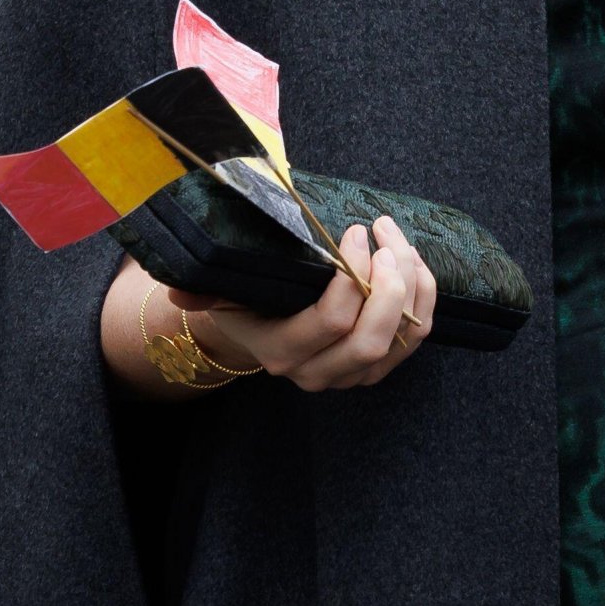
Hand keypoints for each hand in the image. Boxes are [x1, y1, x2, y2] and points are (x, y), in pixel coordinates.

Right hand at [172, 215, 436, 392]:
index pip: (330, 323)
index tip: (353, 231)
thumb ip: (204, 289)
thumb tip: (180, 290)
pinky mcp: (381, 365)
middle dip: (389, 283)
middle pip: (373, 340)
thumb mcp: (222, 292)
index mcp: (282, 352)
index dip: (351, 275)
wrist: (260, 330)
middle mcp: (320, 373)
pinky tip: (412, 259)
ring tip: (396, 237)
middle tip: (384, 236)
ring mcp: (354, 374)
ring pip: (403, 337)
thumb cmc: (246, 300)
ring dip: (411, 283)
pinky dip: (424, 295)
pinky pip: (417, 335)